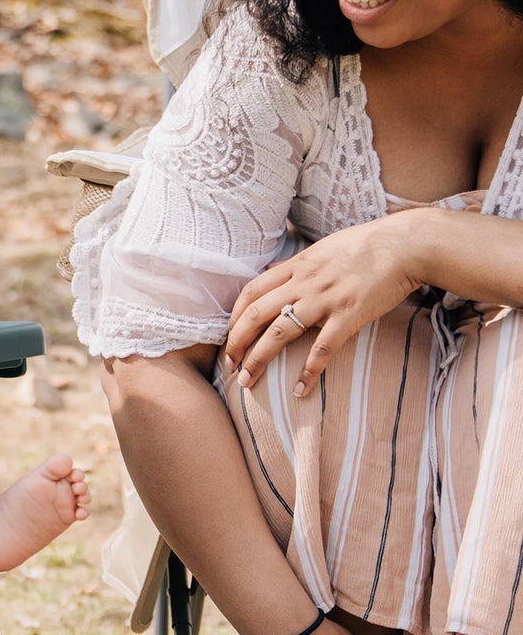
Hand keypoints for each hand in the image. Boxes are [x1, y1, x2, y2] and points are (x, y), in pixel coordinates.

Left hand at [223, 220, 419, 398]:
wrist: (406, 244)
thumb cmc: (366, 245)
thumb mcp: (321, 248)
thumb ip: (295, 263)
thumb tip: (271, 267)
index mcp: (297, 266)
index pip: (251, 292)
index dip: (234, 317)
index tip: (229, 336)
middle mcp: (304, 283)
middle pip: (256, 314)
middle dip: (236, 342)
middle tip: (228, 365)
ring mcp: (325, 299)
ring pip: (279, 332)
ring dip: (258, 360)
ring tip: (246, 382)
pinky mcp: (349, 315)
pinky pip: (322, 348)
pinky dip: (309, 371)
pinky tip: (299, 390)